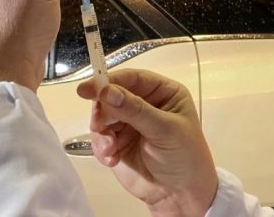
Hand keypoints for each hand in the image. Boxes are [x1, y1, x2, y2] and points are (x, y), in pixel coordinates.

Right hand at [77, 69, 217, 216]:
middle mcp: (145, 104)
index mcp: (164, 93)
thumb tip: (108, 91)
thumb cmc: (184, 157)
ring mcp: (130, 124)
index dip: (111, 81)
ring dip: (102, 132)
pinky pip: (99, 138)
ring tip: (111, 148)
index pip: (133, 78)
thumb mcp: (165, 130)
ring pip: (102, 116)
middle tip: (100, 125)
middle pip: (112, 95)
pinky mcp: (117, 143)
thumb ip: (136, 110)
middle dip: (103, 110)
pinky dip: (101, 147)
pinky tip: (112, 158)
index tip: (89, 89)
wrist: (180, 194)